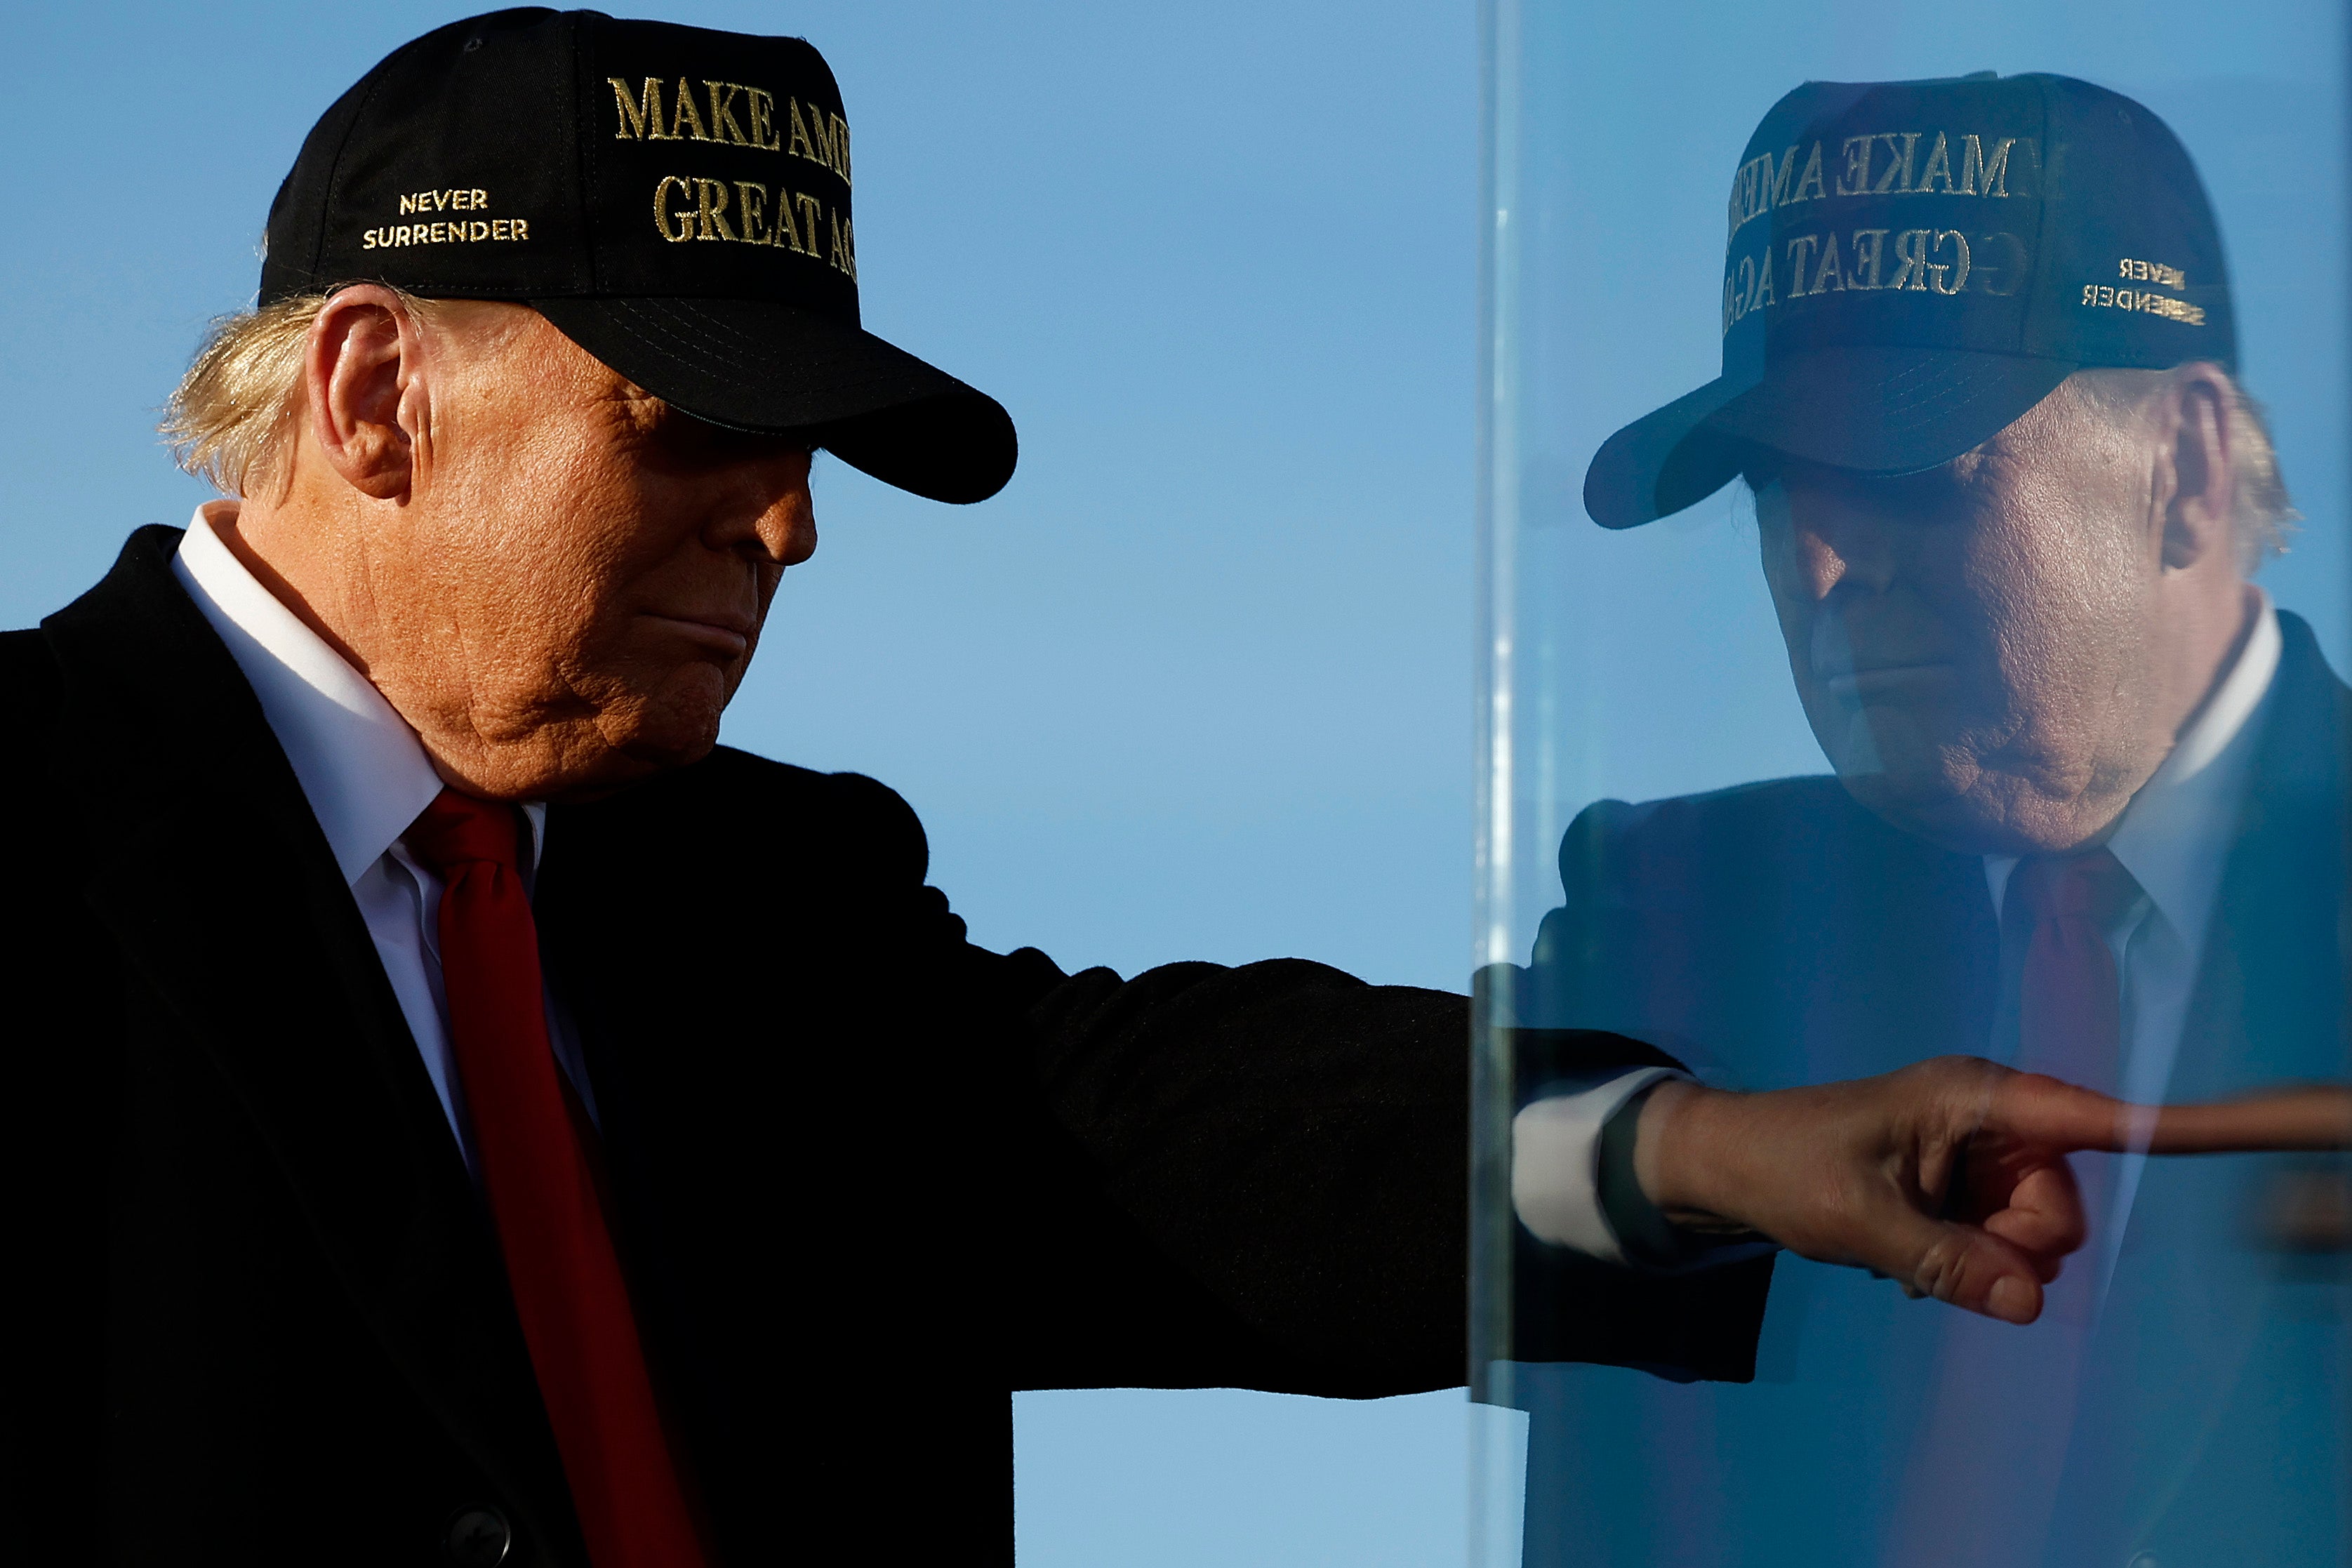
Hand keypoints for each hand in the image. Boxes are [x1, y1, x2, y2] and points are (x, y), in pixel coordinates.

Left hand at [1632, 1058, 2351, 1325]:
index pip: (2083, 1118)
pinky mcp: (1965, 1188)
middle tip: (1937, 1254)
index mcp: (1970, 1097)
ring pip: (2036, 1236)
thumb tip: (2032, 1304)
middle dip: (2016, 1246)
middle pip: (2063, 1204)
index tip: (2214, 1135)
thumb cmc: (1784, 1168)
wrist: (1726, 1166)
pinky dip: (1966, 1262)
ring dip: (1984, 1260)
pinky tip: (1909, 1255)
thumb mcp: (1858, 1222)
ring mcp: (1978, 1156)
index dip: (2148, 1131)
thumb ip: (1946, 1261)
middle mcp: (1988, 1119)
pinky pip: (2003, 1246)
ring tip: (1908, 1251)